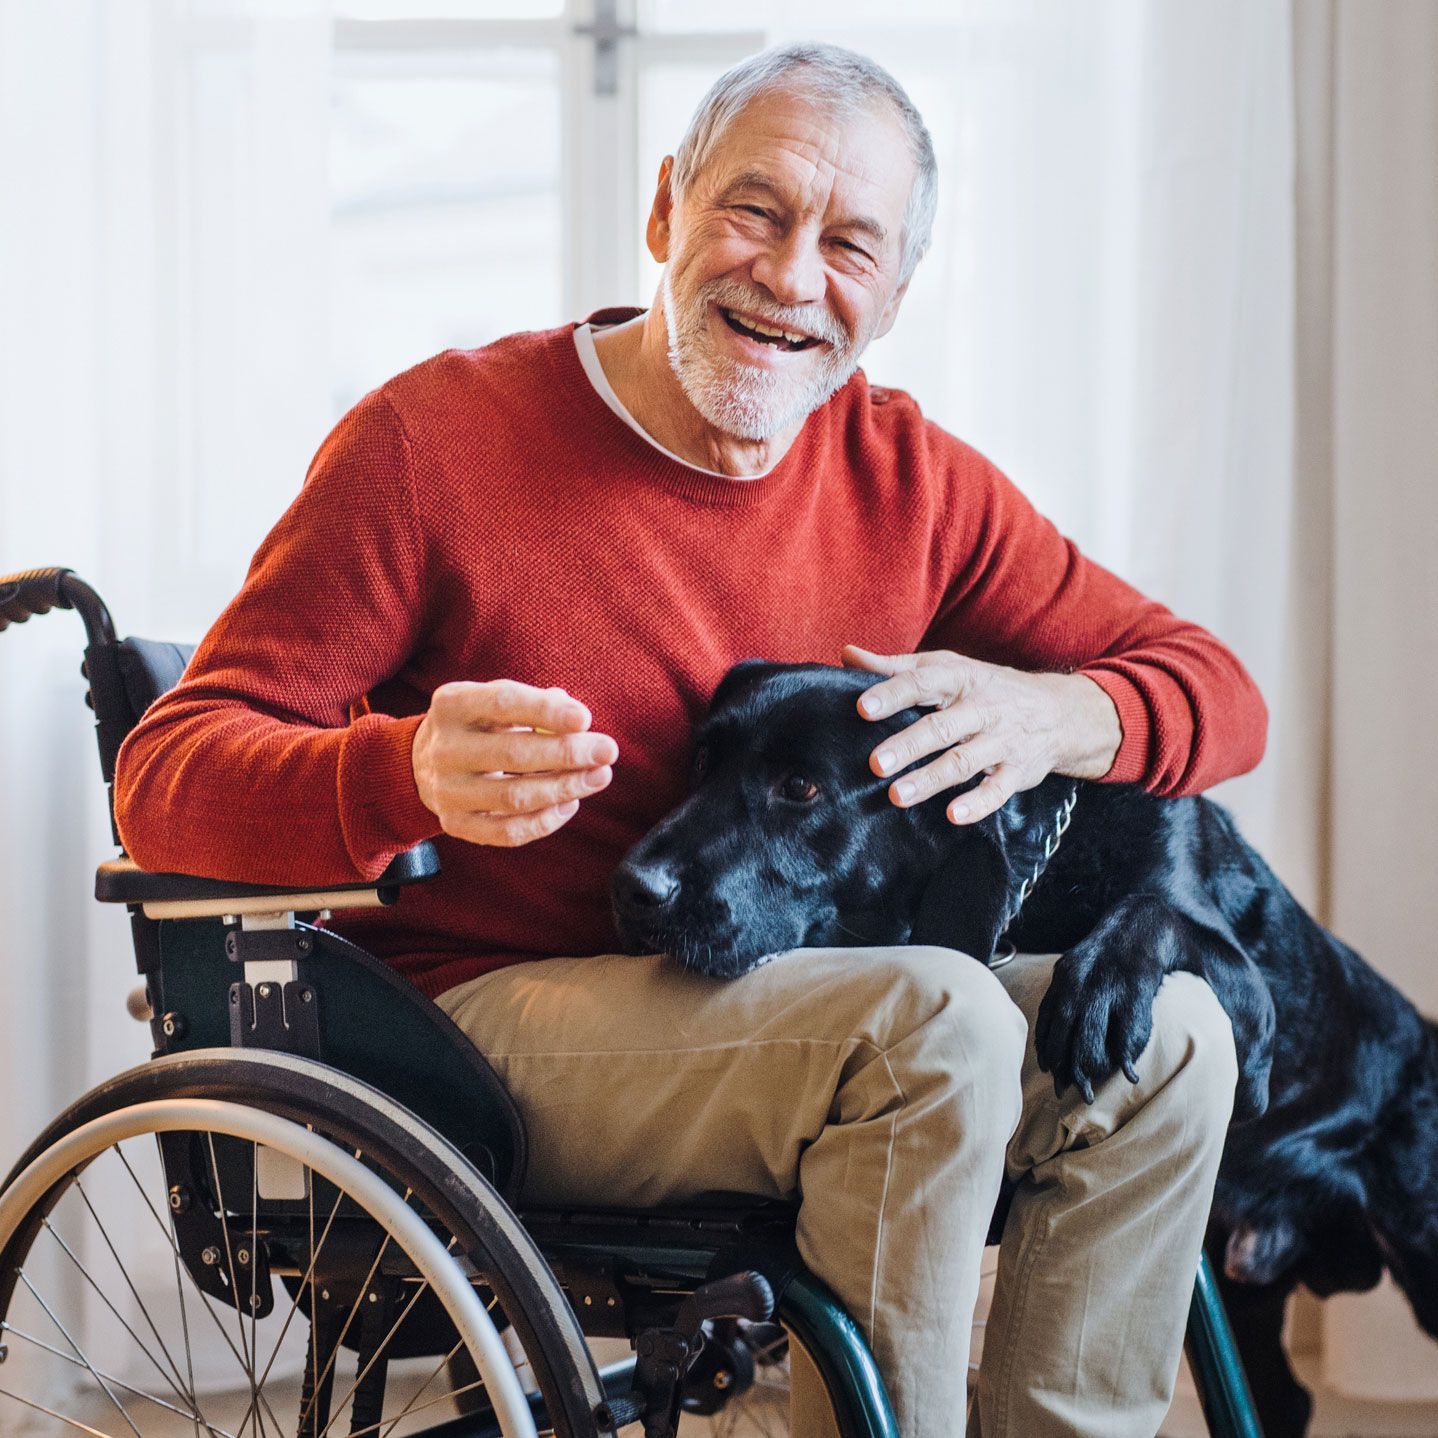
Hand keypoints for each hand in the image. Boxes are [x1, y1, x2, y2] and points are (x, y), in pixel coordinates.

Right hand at [411, 680, 618, 846]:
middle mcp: (444, 748)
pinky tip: (570, 803)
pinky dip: (546, 821)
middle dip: (568, 754)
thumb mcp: (496, 701)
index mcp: (452, 704)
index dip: (546, 711)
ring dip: (565, 788)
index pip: (503, 703)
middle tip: (608, 752)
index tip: (586, 719)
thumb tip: (579, 721)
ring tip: (599, 777)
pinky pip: (508, 832)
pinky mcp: (455, 824)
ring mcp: (446, 791)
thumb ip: (537, 703)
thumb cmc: (481, 724)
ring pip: (515, 797)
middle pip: (513, 754)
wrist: (425, 762)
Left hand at [840, 644, 1119, 823]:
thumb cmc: (985, 688)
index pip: (922, 682)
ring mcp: (1002, 741)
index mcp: (960, 678)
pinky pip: (997, 790)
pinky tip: (953, 815)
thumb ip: (896, 667)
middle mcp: (982, 708)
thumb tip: (847, 655)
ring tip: (896, 796)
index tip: (862, 707)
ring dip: (930, 779)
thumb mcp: (947, 668)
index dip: (892, 693)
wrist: (1058, 712)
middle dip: (908, 745)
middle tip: (875, 763)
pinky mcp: (1016, 771)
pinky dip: (977, 803)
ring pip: (964, 761)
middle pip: (941, 727)